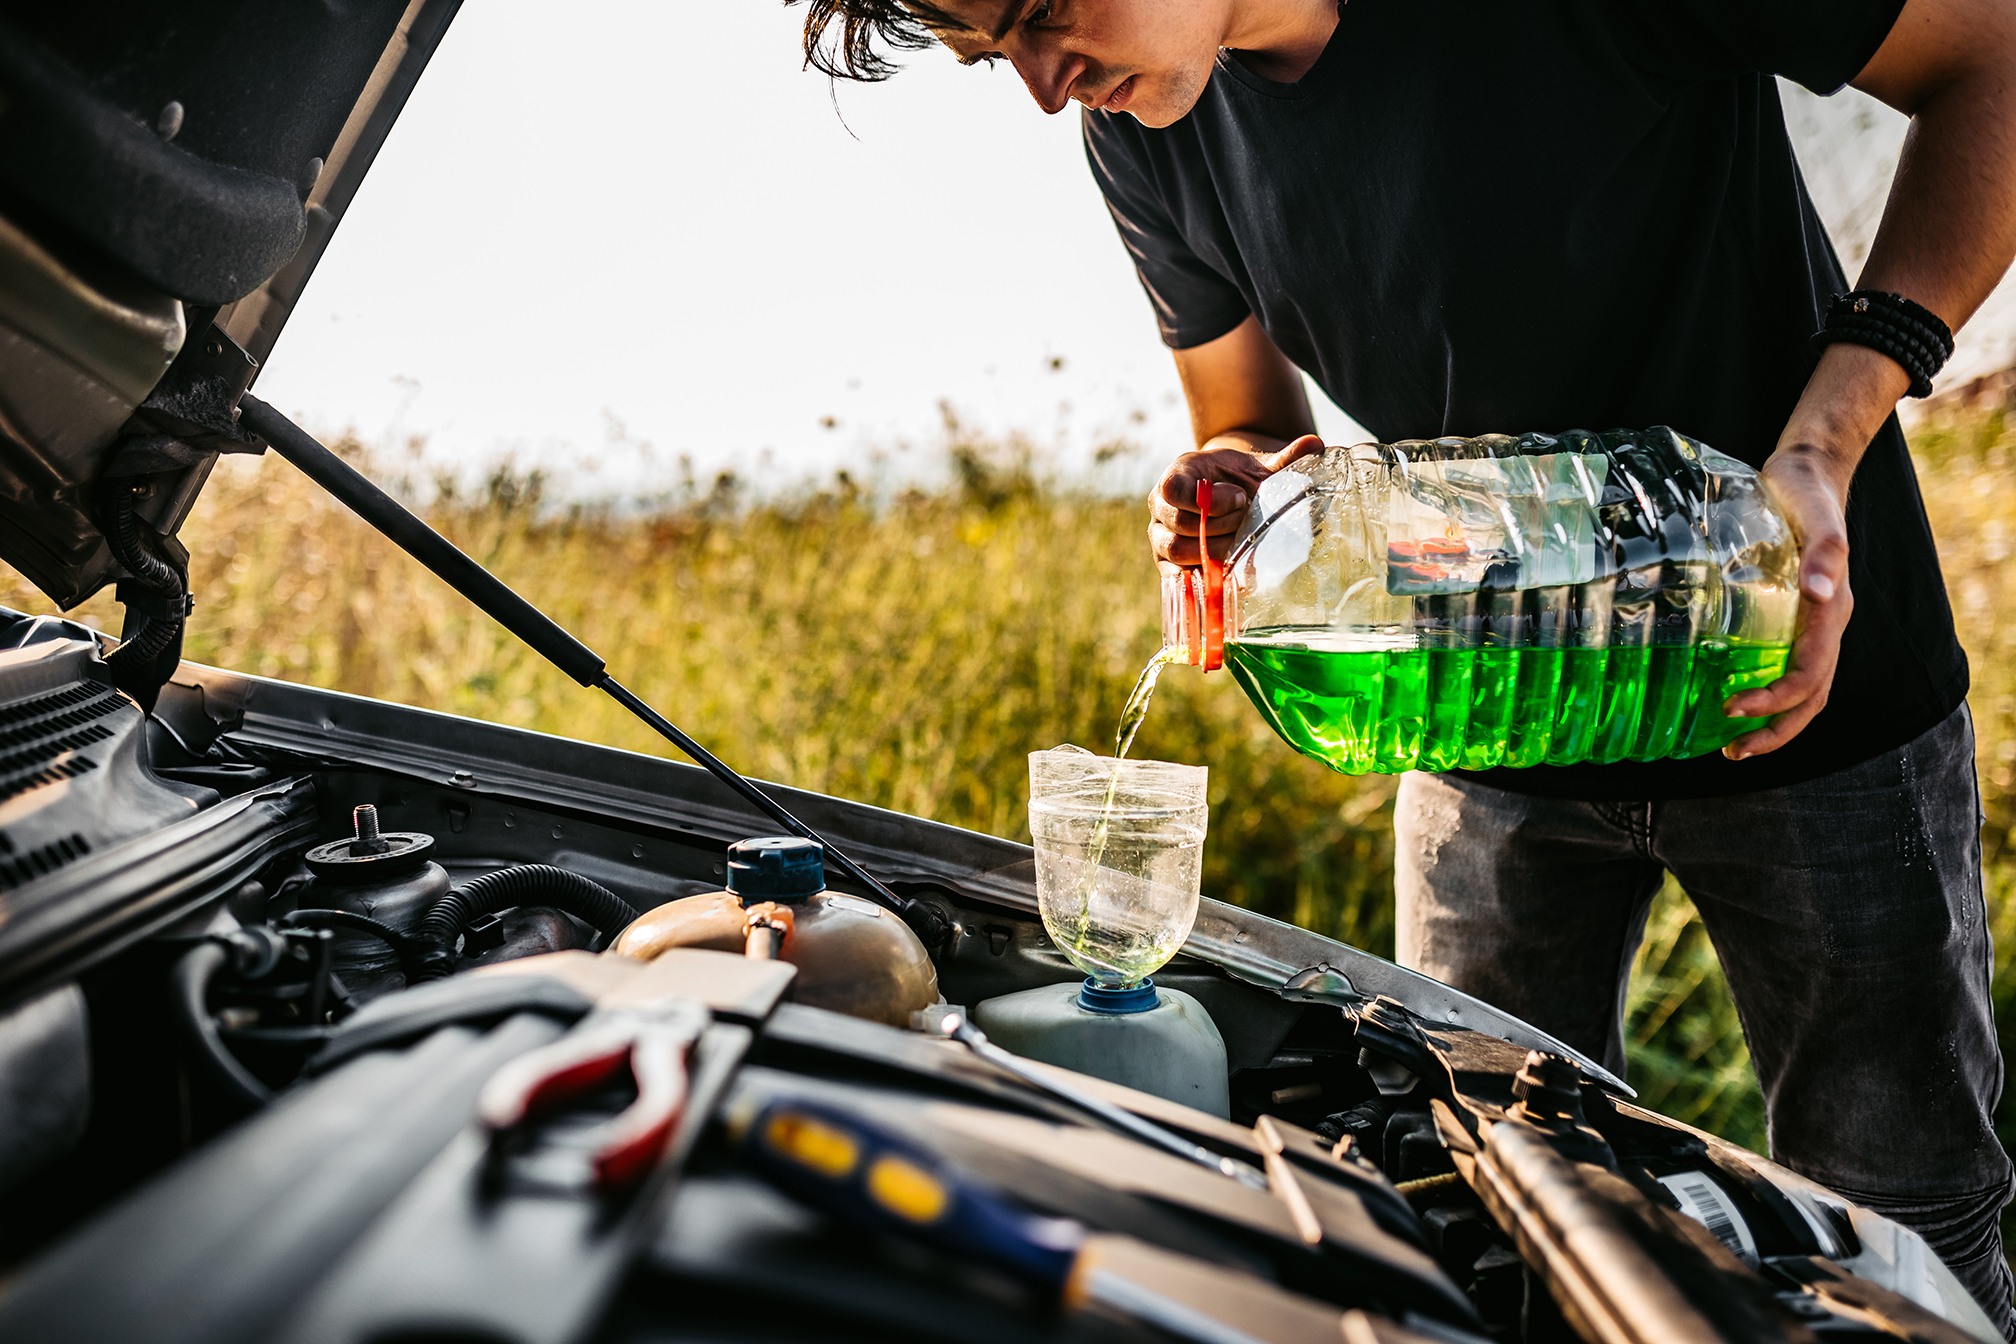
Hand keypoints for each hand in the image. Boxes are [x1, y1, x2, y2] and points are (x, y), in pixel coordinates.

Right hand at [1147, 434, 1324, 565]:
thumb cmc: (1240, 483)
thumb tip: (1316, 444)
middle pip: (1179, 524)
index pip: (1173, 489)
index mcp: (1177, 475)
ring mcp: (1161, 537)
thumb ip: (1284, 460)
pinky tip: (1227, 572)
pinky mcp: (1167, 564)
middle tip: (1245, 522)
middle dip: (1218, 527)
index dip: (1208, 499)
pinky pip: (1177, 576)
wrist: (1227, 502)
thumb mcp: (1259, 470)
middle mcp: (1161, 507)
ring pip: (1177, 552)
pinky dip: (1202, 575)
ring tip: (1239, 545)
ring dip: (1213, 551)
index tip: (1240, 498)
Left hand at [1721, 444, 1855, 759]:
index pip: (1809, 674)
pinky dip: (1764, 692)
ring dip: (1772, 723)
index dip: (1775, 699)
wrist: (1806, 474)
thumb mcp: (1815, 517)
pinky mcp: (1790, 616)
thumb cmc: (1807, 494)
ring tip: (1732, 743)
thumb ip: (1824, 553)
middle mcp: (1824, 625)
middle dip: (1774, 730)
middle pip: (1810, 697)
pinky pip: (1784, 666)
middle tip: (1731, 750)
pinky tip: (1729, 698)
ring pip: (1802, 690)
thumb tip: (1822, 593)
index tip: (1732, 706)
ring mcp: (1809, 624)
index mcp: (1832, 612)